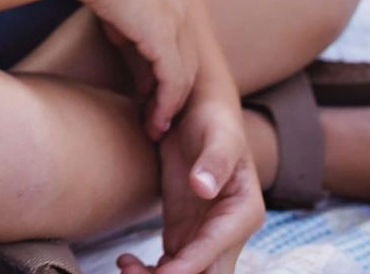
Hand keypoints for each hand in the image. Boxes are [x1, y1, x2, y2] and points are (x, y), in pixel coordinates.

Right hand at [77, 0, 194, 138]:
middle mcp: (179, 6)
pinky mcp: (164, 38)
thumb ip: (122, 12)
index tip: (149, 88)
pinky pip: (172, 82)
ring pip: (184, 75)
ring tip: (156, 127)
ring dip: (171, 104)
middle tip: (158, 115)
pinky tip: (154, 120)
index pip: (175, 38)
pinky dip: (165, 104)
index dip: (164, 66)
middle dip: (173, 90)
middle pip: (186, 60)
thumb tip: (122, 36)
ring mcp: (175, 22)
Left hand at [117, 95, 262, 273]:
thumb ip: (214, 161)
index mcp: (243, 213)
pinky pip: (172, 265)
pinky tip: (127, 262)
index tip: (162, 273)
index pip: (215, 250)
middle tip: (133, 273)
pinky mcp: (184, 233)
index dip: (189, 266)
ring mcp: (205, 235)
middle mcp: (228, 232)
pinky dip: (151, 271)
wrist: (199, 112)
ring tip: (126, 266)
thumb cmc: (212, 121)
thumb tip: (205, 187)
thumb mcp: (216, 135)